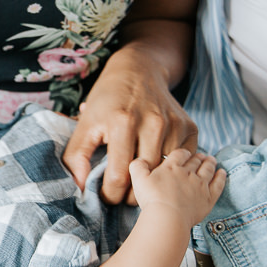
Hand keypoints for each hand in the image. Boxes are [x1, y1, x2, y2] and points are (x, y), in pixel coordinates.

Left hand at [63, 47, 198, 205]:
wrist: (139, 70)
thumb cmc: (108, 100)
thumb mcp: (86, 123)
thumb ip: (77, 156)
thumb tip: (79, 187)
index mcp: (122, 122)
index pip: (118, 177)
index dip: (110, 195)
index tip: (106, 196)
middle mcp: (152, 123)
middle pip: (145, 179)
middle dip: (130, 195)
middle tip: (122, 193)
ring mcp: (173, 125)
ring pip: (165, 174)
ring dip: (152, 184)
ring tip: (138, 182)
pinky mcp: (189, 127)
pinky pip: (182, 162)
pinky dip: (170, 170)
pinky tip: (157, 167)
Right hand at [128, 149, 225, 229]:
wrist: (167, 217)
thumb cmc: (152, 199)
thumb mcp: (138, 179)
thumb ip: (137, 166)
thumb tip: (139, 160)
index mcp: (171, 167)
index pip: (179, 154)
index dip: (183, 153)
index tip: (184, 153)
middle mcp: (188, 173)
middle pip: (195, 161)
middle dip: (197, 157)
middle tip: (200, 155)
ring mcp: (200, 185)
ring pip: (208, 169)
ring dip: (210, 163)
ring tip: (211, 159)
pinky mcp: (208, 198)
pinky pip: (218, 184)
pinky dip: (221, 177)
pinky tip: (222, 173)